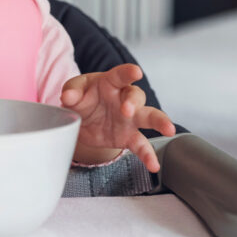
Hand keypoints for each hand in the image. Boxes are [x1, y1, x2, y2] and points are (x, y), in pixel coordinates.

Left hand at [60, 64, 175, 172]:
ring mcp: (129, 118)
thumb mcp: (73, 90)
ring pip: (149, 117)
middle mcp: (124, 99)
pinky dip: (148, 155)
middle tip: (127, 110)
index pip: (120, 75)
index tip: (135, 72)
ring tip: (168, 130)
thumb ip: (72, 91)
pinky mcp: (128, 136)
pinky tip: (153, 165)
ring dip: (159, 122)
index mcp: (110, 82)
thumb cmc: (82, 97)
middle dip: (133, 102)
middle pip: (136, 96)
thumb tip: (68, 96)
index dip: (128, 72)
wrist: (81, 120)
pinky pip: (141, 145)